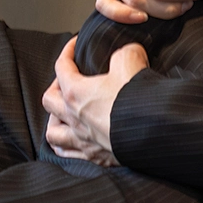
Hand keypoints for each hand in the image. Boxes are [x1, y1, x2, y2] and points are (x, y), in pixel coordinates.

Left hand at [43, 38, 146, 164]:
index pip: (61, 67)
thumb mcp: (131, 62)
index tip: (75, 46)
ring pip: (53, 132)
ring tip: (63, 116)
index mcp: (76, 93)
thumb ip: (125, 53)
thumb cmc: (137, 101)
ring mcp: (83, 140)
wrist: (153, 134)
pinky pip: (69, 153)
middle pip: (49, 100)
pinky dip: (66, 146)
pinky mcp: (95, 157)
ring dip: (54, 121)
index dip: (67, 52)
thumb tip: (128, 52)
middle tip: (67, 82)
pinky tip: (73, 142)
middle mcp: (74, 118)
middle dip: (55, 88)